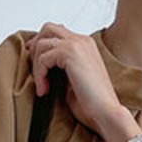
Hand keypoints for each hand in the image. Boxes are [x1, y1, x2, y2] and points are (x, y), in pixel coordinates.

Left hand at [24, 23, 141, 141]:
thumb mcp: (74, 80)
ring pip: (42, 42)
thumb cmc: (93, 104)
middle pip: (48, 29)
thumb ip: (61, 68)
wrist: (106, 112)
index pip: (58, 32)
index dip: (42, 45)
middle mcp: (81, 41)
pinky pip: (43, 57)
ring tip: (42, 86)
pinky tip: (44, 90)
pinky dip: (39, 75)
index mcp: (85, 45)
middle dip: (36, 47)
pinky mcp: (70, 54)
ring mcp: (76, 45)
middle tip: (34, 70)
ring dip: (36, 65)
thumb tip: (43, 67)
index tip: (35, 62)